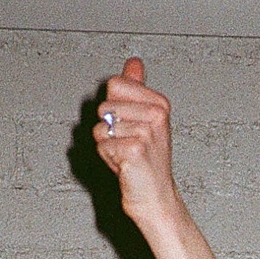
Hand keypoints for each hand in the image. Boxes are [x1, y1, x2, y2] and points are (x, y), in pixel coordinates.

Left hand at [92, 56, 177, 225]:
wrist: (155, 196)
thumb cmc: (148, 159)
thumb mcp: (144, 118)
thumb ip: (136, 88)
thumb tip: (134, 62)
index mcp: (159, 102)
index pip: (114, 84)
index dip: (113, 107)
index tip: (130, 124)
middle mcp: (156, 114)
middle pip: (104, 106)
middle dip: (109, 129)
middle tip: (128, 144)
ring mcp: (146, 132)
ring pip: (100, 128)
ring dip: (108, 146)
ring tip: (127, 155)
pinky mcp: (135, 149)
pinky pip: (102, 146)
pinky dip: (108, 159)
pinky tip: (125, 166)